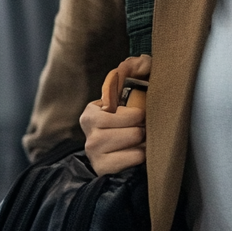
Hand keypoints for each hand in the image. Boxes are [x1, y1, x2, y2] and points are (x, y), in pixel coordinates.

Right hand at [80, 54, 150, 174]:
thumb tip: (139, 60)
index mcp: (92, 112)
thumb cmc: (131, 119)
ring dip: (143, 141)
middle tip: (142, 129)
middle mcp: (88, 133)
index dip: (136, 112)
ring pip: (134, 139)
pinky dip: (141, 155)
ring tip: (140, 140)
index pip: (118, 110)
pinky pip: (134, 158)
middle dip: (142, 127)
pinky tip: (137, 153)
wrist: (123, 153)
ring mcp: (94, 154)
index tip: (139, 114)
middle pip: (130, 126)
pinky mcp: (103, 170)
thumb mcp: (133, 91)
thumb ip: (138, 69)